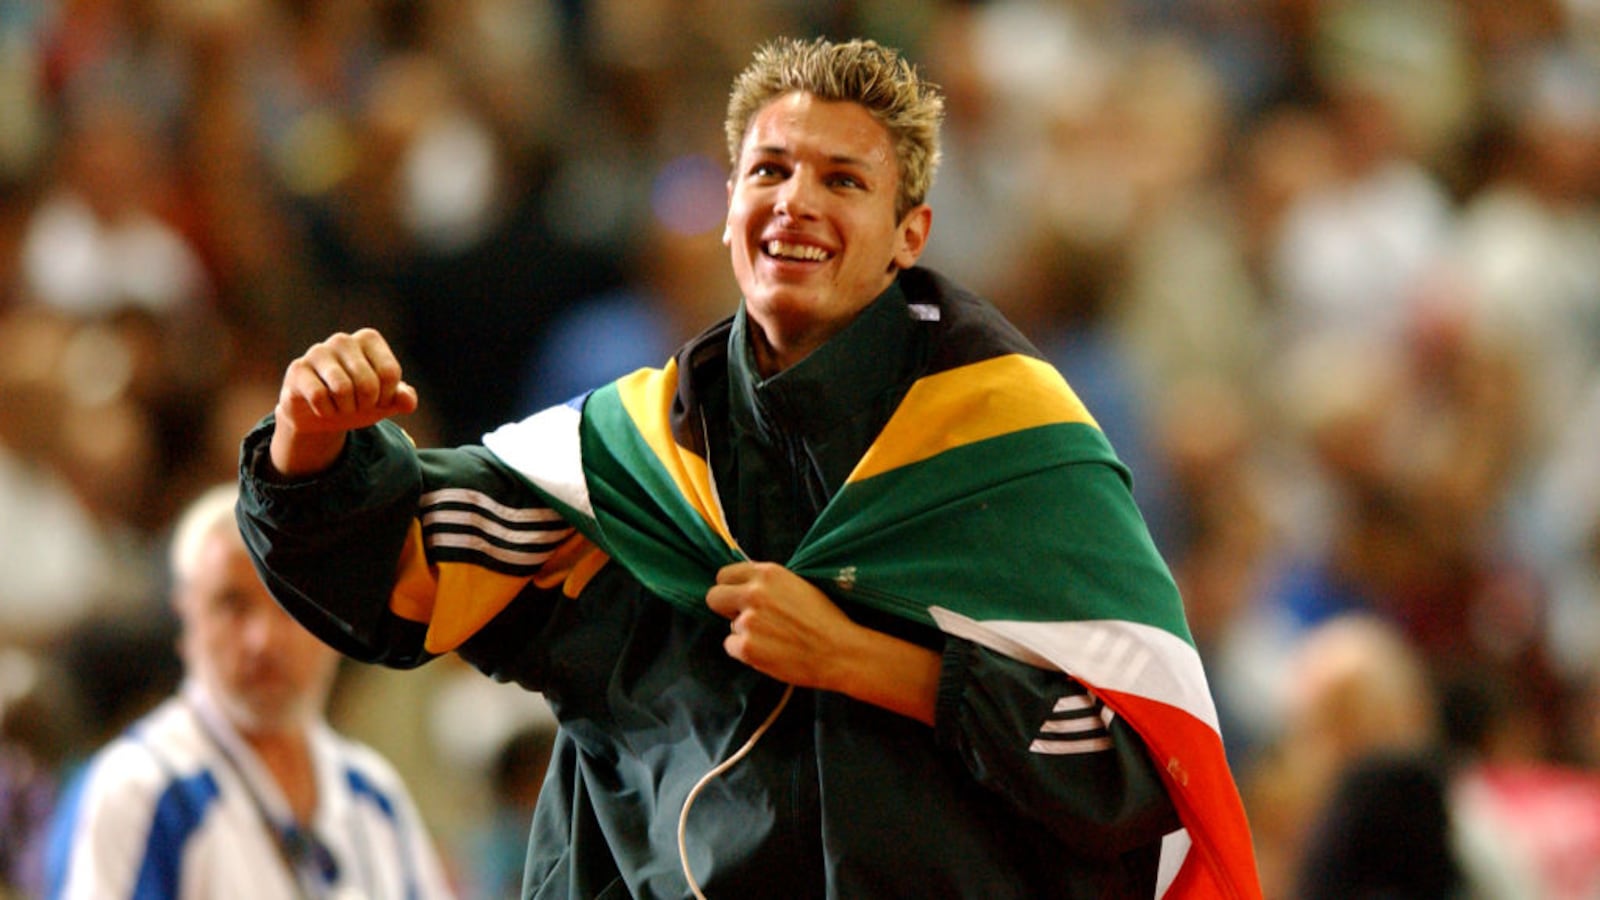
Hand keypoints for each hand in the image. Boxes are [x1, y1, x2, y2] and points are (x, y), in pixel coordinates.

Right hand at [269, 328, 418, 476]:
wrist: (321, 414)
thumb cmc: (358, 400)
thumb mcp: (385, 402)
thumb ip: (402, 398)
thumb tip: (409, 401)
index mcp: (369, 339)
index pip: (390, 373)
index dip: (387, 397)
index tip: (378, 399)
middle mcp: (343, 339)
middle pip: (368, 384)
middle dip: (366, 405)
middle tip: (357, 405)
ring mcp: (318, 352)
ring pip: (342, 389)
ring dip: (346, 409)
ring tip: (341, 406)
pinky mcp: (297, 369)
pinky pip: (318, 396)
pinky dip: (326, 411)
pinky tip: (322, 407)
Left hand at [706, 561, 939, 724]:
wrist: (840, 652)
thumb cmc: (825, 620)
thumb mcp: (797, 586)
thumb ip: (768, 584)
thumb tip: (744, 586)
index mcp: (768, 574)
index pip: (725, 574)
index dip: (732, 587)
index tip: (739, 597)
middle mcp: (753, 593)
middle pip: (714, 597)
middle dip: (725, 607)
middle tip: (745, 617)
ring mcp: (747, 621)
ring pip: (729, 626)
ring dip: (745, 633)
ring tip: (774, 639)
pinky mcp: (746, 647)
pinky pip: (731, 647)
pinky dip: (746, 652)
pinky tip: (769, 651)